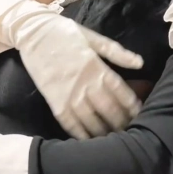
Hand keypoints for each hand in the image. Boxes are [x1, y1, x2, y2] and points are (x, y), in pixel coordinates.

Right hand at [2, 0, 143, 138]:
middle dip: (121, 123)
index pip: (121, 92)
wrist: (32, 32)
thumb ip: (116, 51)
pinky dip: (81, 134)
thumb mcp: (92, 37)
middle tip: (130, 132)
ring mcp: (69, 94)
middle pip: (109, 110)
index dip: (132, 106)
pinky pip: (70, 123)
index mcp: (97, 67)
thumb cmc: (64, 32)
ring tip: (114, 140)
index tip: (140, 114)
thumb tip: (140, 62)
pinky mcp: (54, 101)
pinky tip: (89, 141)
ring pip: (91, 120)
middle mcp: (85, 83)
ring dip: (104, 132)